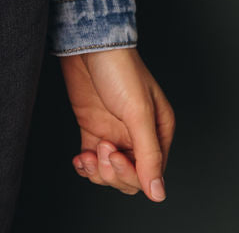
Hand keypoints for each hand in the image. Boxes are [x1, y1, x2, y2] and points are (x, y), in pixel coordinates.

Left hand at [58, 46, 174, 201]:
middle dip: (113, 172)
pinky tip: (79, 159)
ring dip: (97, 171)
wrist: (88, 44)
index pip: (151, 173)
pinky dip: (85, 166)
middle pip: (131, 178)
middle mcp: (138, 135)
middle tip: (102, 147)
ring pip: (110, 173)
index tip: (114, 153)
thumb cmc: (119, 68)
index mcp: (159, 131)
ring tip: (88, 153)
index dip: (131, 173)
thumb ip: (149, 153)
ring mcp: (114, 132)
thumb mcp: (138, 112)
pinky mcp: (93, 127)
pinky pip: (92, 161)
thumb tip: (158, 193)